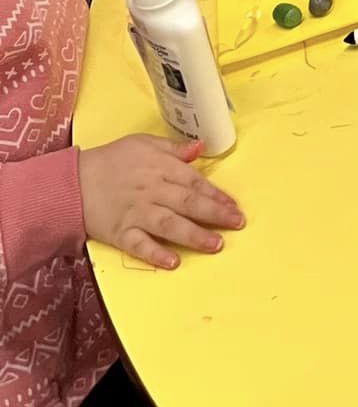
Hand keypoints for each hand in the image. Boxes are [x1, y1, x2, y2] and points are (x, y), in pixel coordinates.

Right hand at [79, 136, 243, 270]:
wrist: (72, 182)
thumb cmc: (111, 160)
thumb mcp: (143, 143)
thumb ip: (174, 148)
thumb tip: (200, 148)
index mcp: (160, 167)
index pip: (195, 181)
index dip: (217, 194)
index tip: (235, 205)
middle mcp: (152, 190)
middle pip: (188, 202)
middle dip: (215, 214)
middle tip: (237, 223)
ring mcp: (136, 213)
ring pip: (170, 225)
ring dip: (194, 235)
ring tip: (216, 244)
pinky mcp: (120, 233)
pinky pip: (140, 245)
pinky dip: (156, 254)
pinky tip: (173, 262)